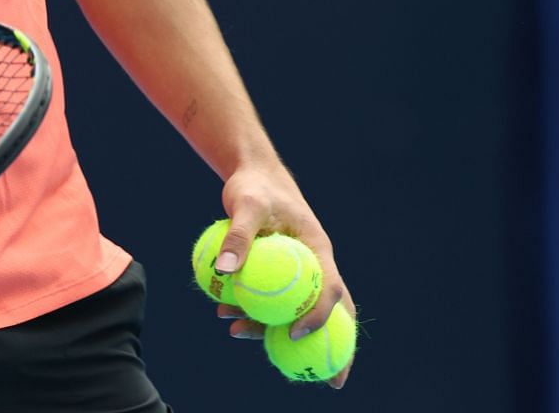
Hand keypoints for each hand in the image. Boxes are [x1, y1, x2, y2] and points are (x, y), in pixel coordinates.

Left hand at [211, 162, 355, 388]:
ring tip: (234, 332)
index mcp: (317, 248)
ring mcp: (297, 271)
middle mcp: (313, 264)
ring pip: (294, 310)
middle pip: (329, 311)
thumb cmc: (255, 186)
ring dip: (268, 328)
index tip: (294, 332)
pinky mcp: (279, 273)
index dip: (319, 314)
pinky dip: (251, 311)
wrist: (251, 175)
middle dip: (334, 348)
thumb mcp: (245, 205)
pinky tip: (225, 316)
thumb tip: (223, 272)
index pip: (329, 287)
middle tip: (332, 382)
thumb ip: (237, 235)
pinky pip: (271, 300)